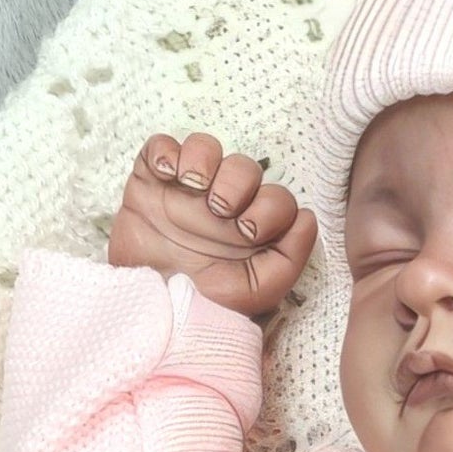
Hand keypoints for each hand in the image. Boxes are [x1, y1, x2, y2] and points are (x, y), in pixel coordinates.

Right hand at [109, 132, 318, 317]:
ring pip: (206, 147)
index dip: (270, 207)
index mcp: (252, 227)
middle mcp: (223, 202)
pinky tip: (166, 175)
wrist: (146, 305)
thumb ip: (288, 259)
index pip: (278, 198)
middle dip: (237, 184)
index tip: (249, 230)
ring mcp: (187, 188)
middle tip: (220, 209)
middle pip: (245, 168)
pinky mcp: (152, 179)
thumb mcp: (254, 293)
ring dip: (204, 160)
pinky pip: (162, 146)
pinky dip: (166, 152)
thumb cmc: (203, 302)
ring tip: (191, 185)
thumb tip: (306, 218)